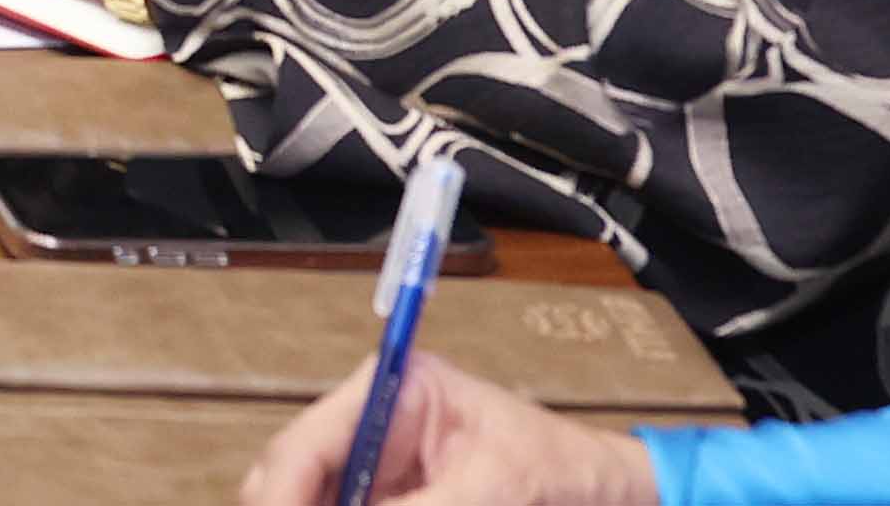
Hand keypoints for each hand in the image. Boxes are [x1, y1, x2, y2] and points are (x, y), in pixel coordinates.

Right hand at [240, 355, 659, 505]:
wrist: (607, 491)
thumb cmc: (562, 466)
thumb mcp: (495, 487)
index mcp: (391, 393)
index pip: (305, 445)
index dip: (282, 495)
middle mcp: (368, 428)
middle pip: (290, 480)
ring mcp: (375, 472)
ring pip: (312, 500)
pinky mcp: (389, 500)